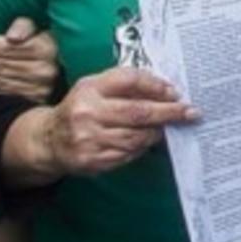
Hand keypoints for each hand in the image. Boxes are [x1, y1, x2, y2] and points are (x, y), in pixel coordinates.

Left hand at [0, 16, 60, 102]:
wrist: (62, 67)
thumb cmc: (46, 43)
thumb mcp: (39, 28)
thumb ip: (25, 26)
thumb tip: (12, 37)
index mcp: (46, 48)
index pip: (7, 47)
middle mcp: (44, 70)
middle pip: (0, 64)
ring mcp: (38, 88)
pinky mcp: (31, 101)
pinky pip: (0, 94)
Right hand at [45, 68, 197, 177]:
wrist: (49, 139)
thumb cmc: (82, 108)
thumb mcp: (96, 88)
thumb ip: (126, 84)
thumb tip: (166, 90)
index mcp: (89, 88)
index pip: (129, 80)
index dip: (156, 85)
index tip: (176, 92)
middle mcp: (87, 112)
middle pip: (138, 112)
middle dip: (169, 113)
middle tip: (191, 113)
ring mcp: (89, 139)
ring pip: (137, 136)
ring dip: (157, 132)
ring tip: (169, 128)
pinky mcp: (92, 160)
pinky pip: (128, 154)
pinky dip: (142, 147)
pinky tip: (148, 142)